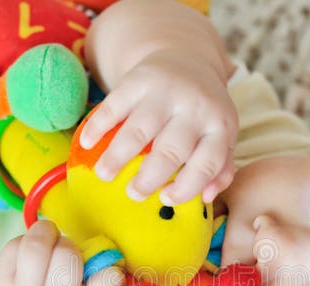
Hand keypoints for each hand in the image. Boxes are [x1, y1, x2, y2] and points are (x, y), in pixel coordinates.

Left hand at [0, 221, 124, 285]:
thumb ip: (99, 284)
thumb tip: (98, 250)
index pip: (107, 283)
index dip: (110, 269)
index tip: (101, 273)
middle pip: (66, 256)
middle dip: (67, 244)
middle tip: (64, 251)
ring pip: (35, 246)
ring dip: (45, 232)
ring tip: (47, 238)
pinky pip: (15, 245)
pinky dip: (25, 240)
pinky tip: (26, 254)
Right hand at [79, 49, 236, 205]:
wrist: (189, 62)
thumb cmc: (203, 115)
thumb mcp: (222, 137)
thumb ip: (220, 170)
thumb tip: (207, 197)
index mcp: (220, 127)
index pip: (207, 164)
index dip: (187, 187)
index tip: (165, 199)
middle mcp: (196, 108)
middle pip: (171, 150)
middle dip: (150, 178)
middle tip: (133, 194)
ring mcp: (167, 91)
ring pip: (140, 129)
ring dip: (118, 156)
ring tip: (104, 175)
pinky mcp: (140, 78)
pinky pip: (115, 104)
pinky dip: (98, 125)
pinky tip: (87, 143)